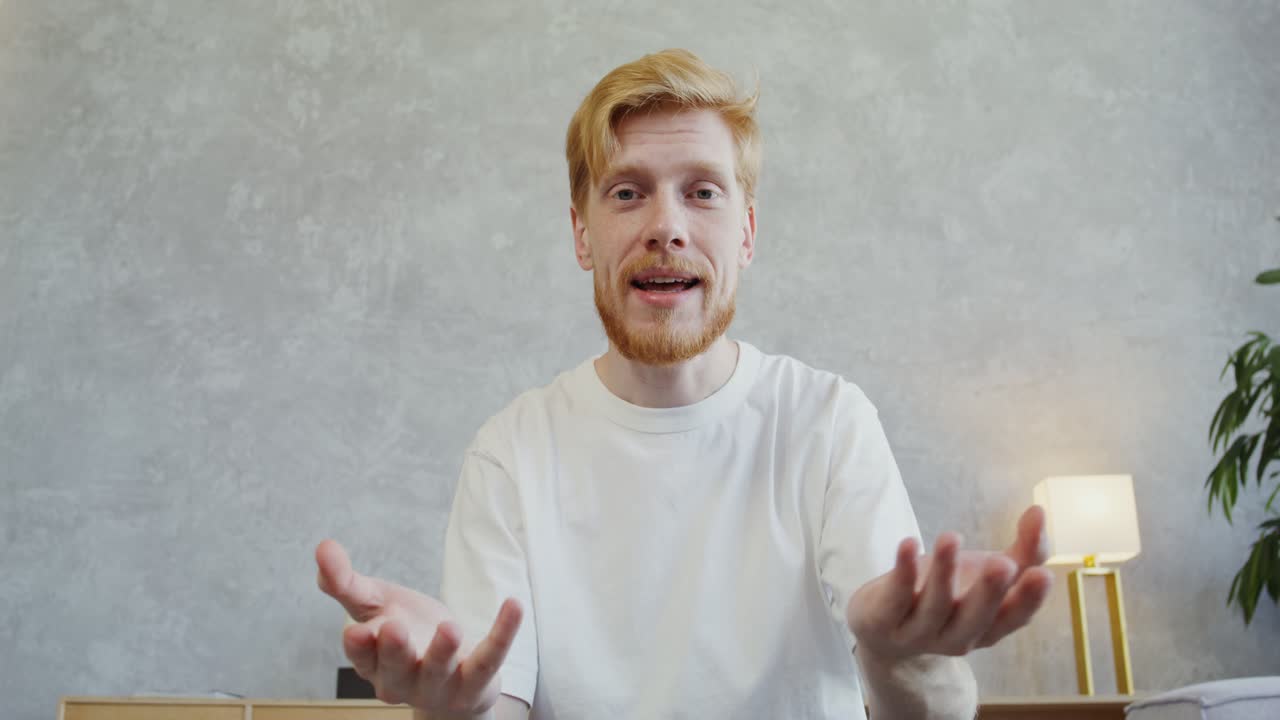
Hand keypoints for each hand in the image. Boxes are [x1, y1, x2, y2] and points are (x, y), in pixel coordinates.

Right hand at [315, 539, 522, 715]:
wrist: (452, 675)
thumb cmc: (406, 636)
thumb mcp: (374, 605)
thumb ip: (345, 582)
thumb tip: (322, 547)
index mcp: (374, 662)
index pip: (363, 656)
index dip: (359, 647)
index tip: (355, 631)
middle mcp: (403, 679)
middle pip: (396, 668)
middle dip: (394, 650)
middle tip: (394, 627)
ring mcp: (441, 684)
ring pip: (439, 670)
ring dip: (443, 650)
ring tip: (450, 627)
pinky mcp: (476, 681)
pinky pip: (489, 658)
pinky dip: (502, 633)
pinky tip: (513, 605)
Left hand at [846, 505, 1052, 660]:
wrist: (885, 628)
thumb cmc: (950, 595)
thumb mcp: (986, 573)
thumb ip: (1022, 550)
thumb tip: (1039, 510)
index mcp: (989, 626)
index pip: (1013, 618)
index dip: (1028, 600)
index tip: (1044, 575)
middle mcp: (957, 636)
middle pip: (976, 618)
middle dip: (991, 591)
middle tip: (1005, 563)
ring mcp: (918, 633)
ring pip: (934, 605)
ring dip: (944, 571)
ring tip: (950, 537)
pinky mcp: (884, 623)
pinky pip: (895, 598)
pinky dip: (903, 571)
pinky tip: (909, 543)